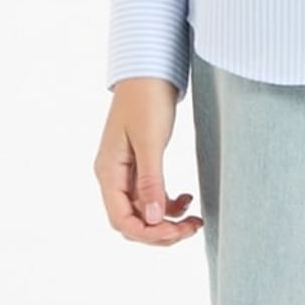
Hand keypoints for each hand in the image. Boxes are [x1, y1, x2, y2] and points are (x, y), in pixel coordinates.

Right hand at [95, 79, 203, 245]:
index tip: (178, 232)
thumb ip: (150, 181)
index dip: (149, 234)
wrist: (150, 71)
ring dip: (167, 221)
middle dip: (161, 232)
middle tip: (192, 228)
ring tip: (195, 219)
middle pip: (132, 222)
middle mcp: (112, 176)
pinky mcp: (140, 165)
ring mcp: (125, 172)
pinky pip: (151, 197)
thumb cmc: (147, 99)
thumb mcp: (151, 141)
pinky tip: (187, 199)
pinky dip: (169, 204)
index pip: (122, 220)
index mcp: (108, 172)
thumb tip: (153, 219)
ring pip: (143, 212)